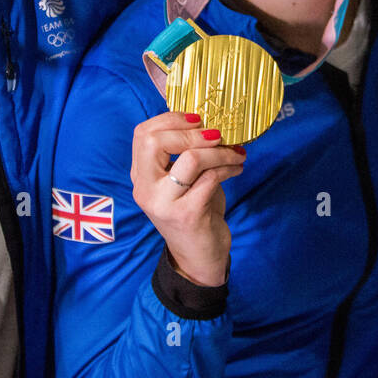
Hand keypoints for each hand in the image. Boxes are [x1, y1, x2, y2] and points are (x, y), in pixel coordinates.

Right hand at [130, 111, 245, 286]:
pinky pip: (211, 178)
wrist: (197, 258)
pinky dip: (228, 167)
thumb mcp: (182, 181)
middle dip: (193, 133)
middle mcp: (145, 189)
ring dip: (220, 151)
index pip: (142, 134)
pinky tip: (237, 168)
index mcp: (140, 176)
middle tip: (218, 135)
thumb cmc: (193, 211)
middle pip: (156, 141)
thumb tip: (208, 121)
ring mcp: (164, 203)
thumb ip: (184, 155)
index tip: (198, 119)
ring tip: (236, 153)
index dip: (171, 119)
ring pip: (191, 158)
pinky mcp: (187, 214)